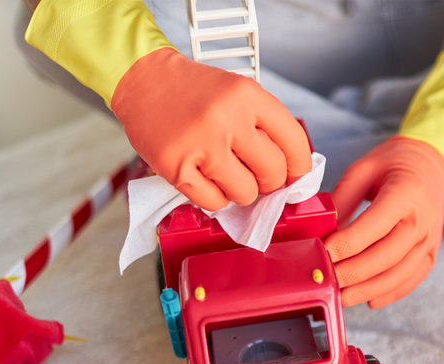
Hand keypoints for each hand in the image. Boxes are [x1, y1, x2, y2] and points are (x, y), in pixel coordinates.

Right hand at [110, 48, 311, 210]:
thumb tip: (290, 172)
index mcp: (247, 95)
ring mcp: (200, 145)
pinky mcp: (176, 168)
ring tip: (228, 175)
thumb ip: (264, 126)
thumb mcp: (237, 92)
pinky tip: (208, 180)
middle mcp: (226, 118)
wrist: (143, 81)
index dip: (300, 167)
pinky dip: (215, 198)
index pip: (292, 141)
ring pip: (245, 193)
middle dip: (270, 182)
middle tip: (258, 177)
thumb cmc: (194, 92)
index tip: (297, 177)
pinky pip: (213, 202)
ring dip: (241, 192)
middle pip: (272, 172)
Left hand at [324, 137, 443, 308]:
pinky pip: (411, 280)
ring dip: (368, 289)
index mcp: (406, 193)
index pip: (373, 227)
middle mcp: (423, 220)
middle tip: (327, 280)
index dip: (345, 245)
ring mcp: (430, 240)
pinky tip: (369, 300)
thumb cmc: (394, 164)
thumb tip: (319, 229)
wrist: (430, 164)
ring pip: (399, 274)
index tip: (321, 254)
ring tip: (343, 296)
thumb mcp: (363, 169)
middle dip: (352, 273)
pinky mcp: (430, 253)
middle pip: (386, 256)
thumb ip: (342, 199)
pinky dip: (390, 294)